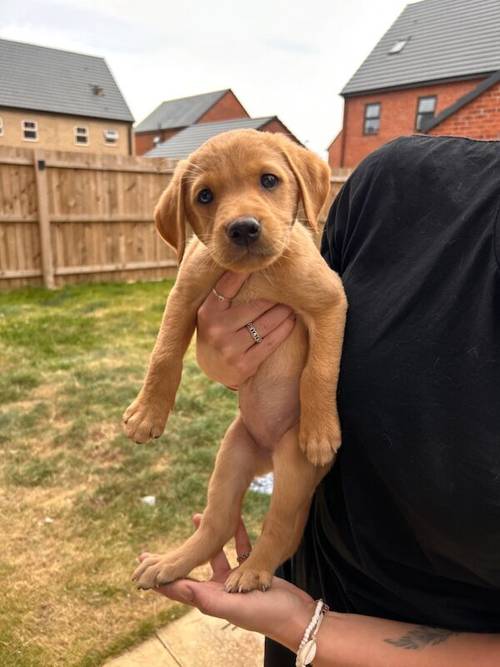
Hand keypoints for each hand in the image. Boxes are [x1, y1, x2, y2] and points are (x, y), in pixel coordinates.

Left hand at [145, 514, 313, 650]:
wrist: (297, 617)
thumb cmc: (267, 615)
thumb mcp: (232, 607)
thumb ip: (204, 596)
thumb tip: (173, 585)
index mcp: (209, 598)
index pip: (177, 585)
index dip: (159, 576)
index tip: (141, 565)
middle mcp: (218, 590)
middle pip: (191, 569)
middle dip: (174, 557)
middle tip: (158, 546)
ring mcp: (235, 581)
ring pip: (215, 554)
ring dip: (206, 537)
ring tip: (197, 515)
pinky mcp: (252, 571)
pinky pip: (240, 549)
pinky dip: (236, 535)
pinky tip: (234, 520)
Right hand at [196, 272, 295, 387]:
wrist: (216, 368)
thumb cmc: (220, 329)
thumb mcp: (214, 312)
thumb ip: (225, 291)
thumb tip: (247, 261)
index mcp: (207, 312)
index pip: (228, 285)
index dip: (245, 272)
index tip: (262, 261)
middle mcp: (216, 330)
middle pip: (255, 306)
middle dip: (274, 297)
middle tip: (289, 288)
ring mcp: (229, 349)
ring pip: (266, 324)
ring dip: (284, 312)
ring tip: (292, 305)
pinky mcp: (243, 365)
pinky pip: (271, 342)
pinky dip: (284, 329)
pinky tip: (291, 321)